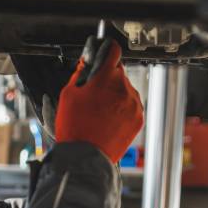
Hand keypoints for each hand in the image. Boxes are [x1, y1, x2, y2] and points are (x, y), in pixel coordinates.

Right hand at [53, 38, 143, 162]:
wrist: (86, 157)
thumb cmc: (75, 127)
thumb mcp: (68, 94)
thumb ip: (80, 74)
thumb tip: (87, 65)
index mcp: (105, 78)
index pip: (113, 51)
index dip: (106, 51)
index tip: (103, 53)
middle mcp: (123, 87)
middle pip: (118, 73)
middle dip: (107, 79)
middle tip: (94, 95)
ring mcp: (134, 103)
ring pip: (126, 89)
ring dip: (116, 94)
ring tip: (101, 112)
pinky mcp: (139, 118)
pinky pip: (132, 105)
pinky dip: (123, 108)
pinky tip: (109, 119)